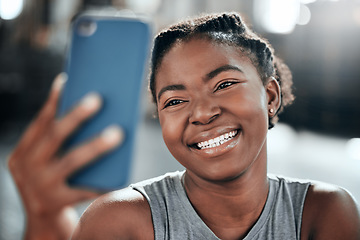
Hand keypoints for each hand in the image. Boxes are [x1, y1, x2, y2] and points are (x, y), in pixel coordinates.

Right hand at [8, 73, 123, 239]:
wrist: (41, 219)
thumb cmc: (51, 179)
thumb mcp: (44, 159)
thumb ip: (57, 140)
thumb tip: (87, 108)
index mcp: (24, 152)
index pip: (40, 122)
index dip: (54, 101)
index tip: (69, 81)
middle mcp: (27, 167)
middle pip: (54, 136)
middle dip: (76, 116)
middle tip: (98, 99)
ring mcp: (40, 186)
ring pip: (71, 161)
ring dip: (95, 146)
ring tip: (118, 133)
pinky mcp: (56, 203)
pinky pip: (83, 190)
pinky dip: (101, 181)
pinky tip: (120, 173)